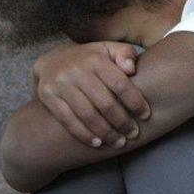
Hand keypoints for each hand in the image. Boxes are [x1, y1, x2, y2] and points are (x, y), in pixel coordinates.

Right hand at [32, 41, 150, 147]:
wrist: (52, 60)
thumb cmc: (90, 59)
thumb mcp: (109, 49)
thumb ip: (125, 54)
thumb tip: (132, 69)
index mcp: (95, 58)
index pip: (120, 84)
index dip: (135, 102)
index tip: (145, 115)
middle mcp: (76, 70)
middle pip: (104, 103)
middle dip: (122, 121)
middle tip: (133, 133)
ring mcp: (60, 84)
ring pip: (87, 115)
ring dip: (106, 132)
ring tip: (119, 142)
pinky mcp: (48, 97)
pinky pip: (67, 120)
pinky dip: (83, 134)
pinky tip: (98, 143)